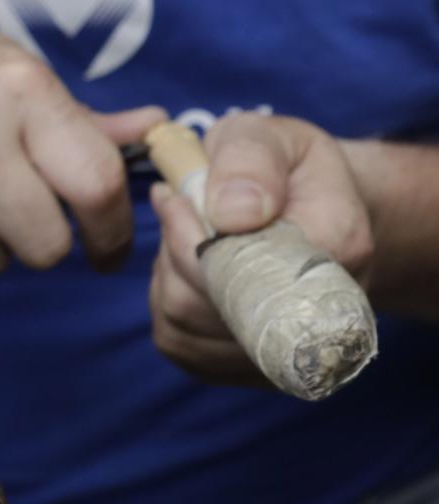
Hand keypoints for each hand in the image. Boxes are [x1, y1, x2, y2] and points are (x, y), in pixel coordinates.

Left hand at [148, 111, 374, 383]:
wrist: (316, 207)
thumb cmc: (287, 167)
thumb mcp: (272, 136)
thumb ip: (251, 159)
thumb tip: (231, 213)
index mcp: (338, 247)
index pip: (247, 268)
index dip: (193, 237)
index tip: (177, 196)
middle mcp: (322, 315)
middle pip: (207, 308)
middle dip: (175, 253)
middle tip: (177, 206)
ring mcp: (290, 351)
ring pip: (187, 330)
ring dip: (168, 276)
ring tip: (186, 236)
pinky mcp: (251, 367)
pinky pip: (182, 346)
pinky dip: (166, 303)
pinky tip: (186, 270)